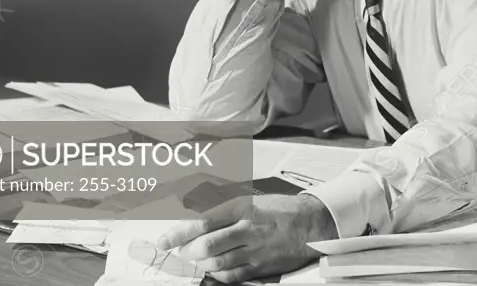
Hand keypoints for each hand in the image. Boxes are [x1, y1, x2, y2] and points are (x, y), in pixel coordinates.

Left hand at [156, 193, 337, 282]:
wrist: (312, 224)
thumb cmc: (282, 210)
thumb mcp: (253, 200)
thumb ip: (226, 209)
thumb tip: (196, 214)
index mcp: (244, 208)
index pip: (204, 222)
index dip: (179, 233)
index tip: (164, 240)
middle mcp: (247, 229)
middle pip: (207, 246)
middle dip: (187, 252)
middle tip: (180, 252)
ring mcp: (255, 250)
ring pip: (216, 263)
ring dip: (199, 265)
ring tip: (194, 261)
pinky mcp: (261, 267)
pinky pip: (231, 276)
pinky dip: (216, 275)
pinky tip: (212, 271)